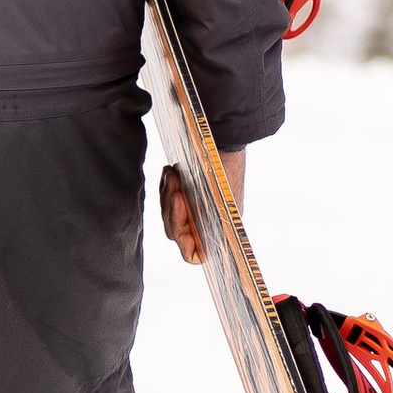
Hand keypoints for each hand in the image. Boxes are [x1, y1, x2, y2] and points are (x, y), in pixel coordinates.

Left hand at [158, 148, 245, 263]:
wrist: (225, 139)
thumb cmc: (226, 169)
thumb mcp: (221, 200)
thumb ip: (207, 225)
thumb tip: (196, 253)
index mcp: (219, 230)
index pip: (194, 254)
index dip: (186, 246)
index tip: (183, 230)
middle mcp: (205, 224)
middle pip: (176, 232)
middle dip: (173, 212)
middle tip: (177, 191)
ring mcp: (194, 209)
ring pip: (168, 214)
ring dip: (168, 196)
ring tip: (173, 176)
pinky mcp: (185, 192)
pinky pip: (166, 198)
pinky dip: (166, 187)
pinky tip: (170, 174)